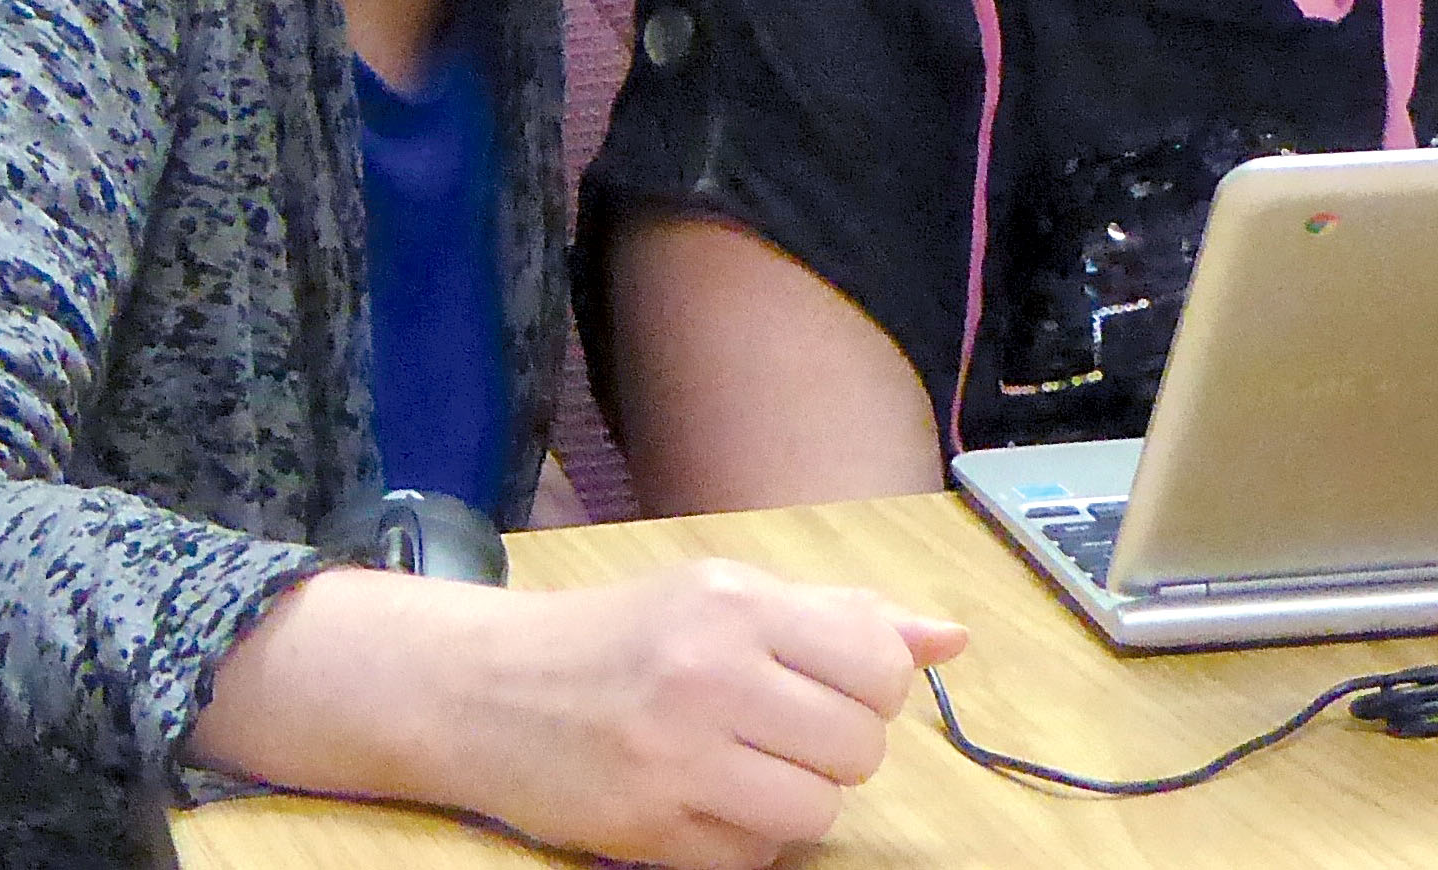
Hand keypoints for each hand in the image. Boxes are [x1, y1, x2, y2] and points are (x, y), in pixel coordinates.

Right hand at [191, 560, 965, 869]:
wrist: (486, 687)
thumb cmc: (620, 634)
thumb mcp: (724, 593)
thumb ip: (842, 615)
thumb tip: (952, 639)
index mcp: (736, 603)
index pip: (879, 667)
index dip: (871, 688)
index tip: (829, 684)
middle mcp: (709, 674)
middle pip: (857, 747)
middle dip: (833, 746)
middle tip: (778, 725)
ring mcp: (677, 758)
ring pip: (816, 811)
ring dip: (795, 799)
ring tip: (744, 765)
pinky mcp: (648, 832)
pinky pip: (756, 859)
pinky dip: (746, 840)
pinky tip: (703, 798)